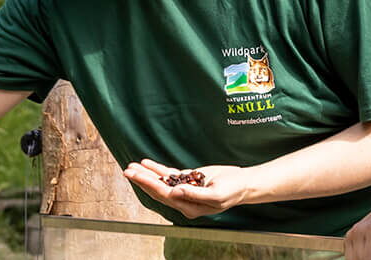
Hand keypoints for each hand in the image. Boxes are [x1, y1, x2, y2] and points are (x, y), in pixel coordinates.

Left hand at [122, 159, 254, 217]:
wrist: (243, 183)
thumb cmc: (233, 190)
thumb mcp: (216, 194)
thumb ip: (195, 194)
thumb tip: (176, 191)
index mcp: (189, 207)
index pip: (164, 195)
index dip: (150, 185)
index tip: (138, 176)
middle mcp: (183, 200)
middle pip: (158, 189)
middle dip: (142, 180)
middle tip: (128, 171)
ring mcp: (184, 190)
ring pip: (160, 182)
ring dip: (146, 174)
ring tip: (131, 166)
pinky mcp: (187, 180)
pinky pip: (169, 175)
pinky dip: (157, 169)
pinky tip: (146, 163)